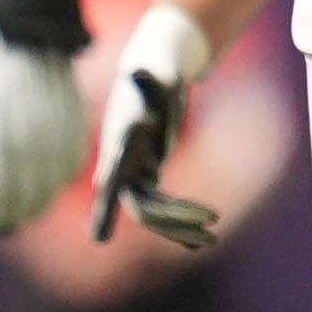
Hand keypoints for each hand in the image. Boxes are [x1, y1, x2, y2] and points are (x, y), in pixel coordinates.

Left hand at [0, 0, 91, 231]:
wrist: (29, 31)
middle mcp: (32, 133)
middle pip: (27, 191)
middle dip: (12, 214)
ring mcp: (58, 130)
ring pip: (51, 183)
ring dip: (35, 203)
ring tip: (20, 213)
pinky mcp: (75, 125)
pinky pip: (70, 166)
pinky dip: (57, 181)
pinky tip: (44, 185)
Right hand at [92, 0, 219, 246]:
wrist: (153, 73)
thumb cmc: (154, 70)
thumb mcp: (155, 71)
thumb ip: (147, 76)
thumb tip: (140, 69)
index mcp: (119, 144)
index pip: (110, 182)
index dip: (104, 211)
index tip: (99, 240)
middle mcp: (121, 164)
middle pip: (142, 206)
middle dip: (173, 219)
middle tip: (212, 223)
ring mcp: (134, 171)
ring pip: (154, 213)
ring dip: (180, 228)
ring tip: (210, 241)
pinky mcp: (148, 173)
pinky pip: (162, 205)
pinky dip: (179, 222)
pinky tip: (198, 243)